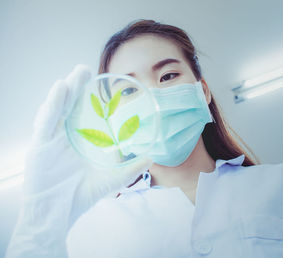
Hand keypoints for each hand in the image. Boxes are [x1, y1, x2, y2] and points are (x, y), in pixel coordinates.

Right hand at [25, 64, 151, 222]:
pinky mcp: (39, 146)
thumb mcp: (110, 179)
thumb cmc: (78, 197)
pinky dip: (52, 105)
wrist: (57, 215)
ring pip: (55, 109)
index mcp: (74, 141)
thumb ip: (130, 168)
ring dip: (64, 90)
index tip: (97, 82)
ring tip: (75, 75)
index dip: (86, 97)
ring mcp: (49, 140)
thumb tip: (152, 157)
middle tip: (85, 69)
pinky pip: (45, 122)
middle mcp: (60, 137)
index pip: (80, 113)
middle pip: (67, 106)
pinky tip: (60, 89)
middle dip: (75, 86)